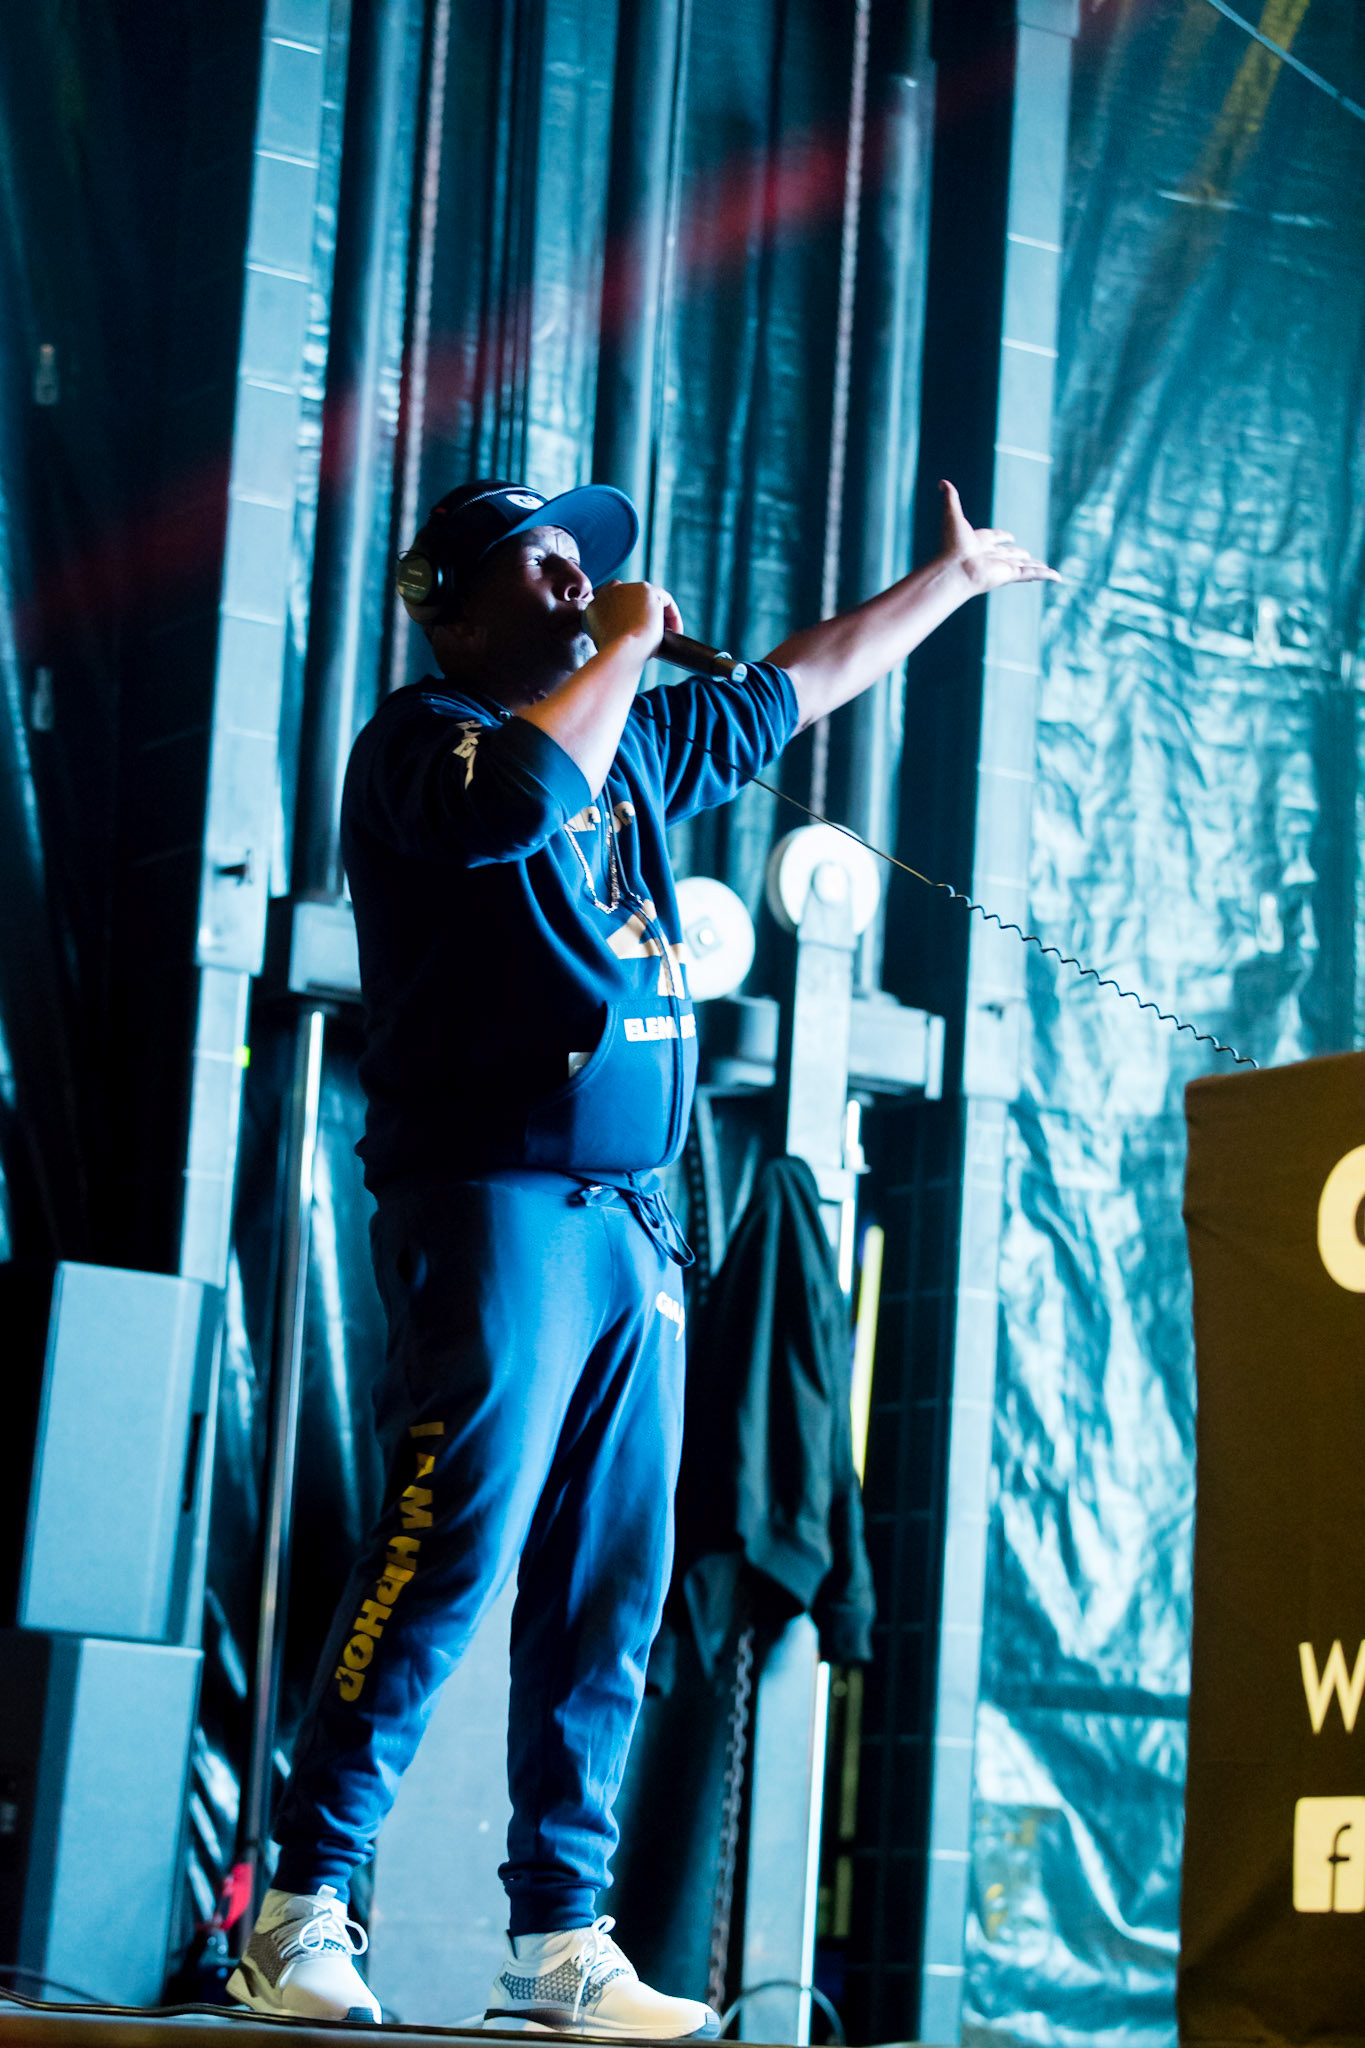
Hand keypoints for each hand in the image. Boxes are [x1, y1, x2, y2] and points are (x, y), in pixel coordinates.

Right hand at [584, 580, 682, 655]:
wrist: (621, 652)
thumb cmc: (614, 656)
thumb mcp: (606, 646)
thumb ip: (612, 634)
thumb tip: (627, 637)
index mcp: (592, 608)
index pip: (611, 608)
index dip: (627, 620)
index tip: (636, 635)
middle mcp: (606, 593)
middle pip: (630, 600)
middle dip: (641, 615)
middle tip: (653, 635)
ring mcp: (626, 589)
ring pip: (648, 600)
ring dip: (659, 616)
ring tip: (667, 636)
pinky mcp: (646, 590)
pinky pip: (664, 599)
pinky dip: (672, 615)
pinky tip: (675, 632)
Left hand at [938, 479, 1058, 594]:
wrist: (953, 569)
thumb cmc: (950, 545)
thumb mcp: (951, 515)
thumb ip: (950, 498)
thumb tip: (942, 482)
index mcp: (978, 543)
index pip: (994, 540)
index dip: (1001, 537)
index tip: (1009, 537)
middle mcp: (990, 557)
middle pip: (1009, 555)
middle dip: (1019, 554)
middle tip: (1027, 555)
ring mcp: (1001, 567)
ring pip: (1024, 566)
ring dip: (1036, 567)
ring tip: (1046, 569)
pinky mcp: (1010, 575)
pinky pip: (1032, 574)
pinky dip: (1046, 575)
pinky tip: (1058, 577)